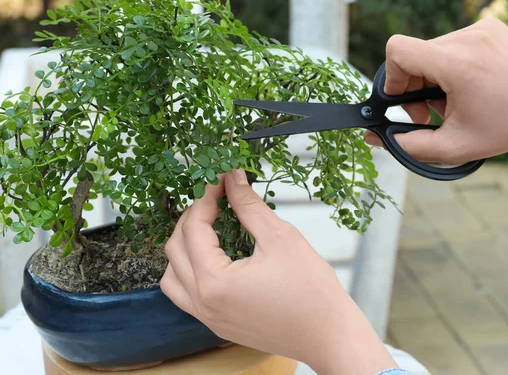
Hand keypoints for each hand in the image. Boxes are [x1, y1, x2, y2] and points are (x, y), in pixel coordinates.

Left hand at [160, 169, 396, 374]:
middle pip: (175, 249)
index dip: (205, 197)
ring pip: (172, 276)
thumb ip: (249, 206)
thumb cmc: (311, 289)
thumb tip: (233, 178)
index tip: (220, 178)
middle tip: (217, 198)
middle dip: (192, 218)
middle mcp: (203, 303)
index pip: (194, 228)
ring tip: (209, 227)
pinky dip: (190, 270)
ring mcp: (208, 318)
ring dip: (183, 246)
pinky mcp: (218, 325)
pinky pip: (186, 295)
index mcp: (215, 282)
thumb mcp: (280, 238)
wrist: (329, 335)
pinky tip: (213, 256)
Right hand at [366, 17, 507, 162]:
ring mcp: (480, 29)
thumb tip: (373, 137)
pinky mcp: (489, 27)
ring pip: (432, 50)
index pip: (398, 50)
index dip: (391, 77)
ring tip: (453, 101)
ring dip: (433, 77)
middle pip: (415, 54)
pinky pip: (452, 44)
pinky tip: (469, 86)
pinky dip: (451, 66)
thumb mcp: (452, 146)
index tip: (402, 99)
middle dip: (414, 85)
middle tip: (431, 112)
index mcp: (456, 63)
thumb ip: (407, 145)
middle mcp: (467, 38)